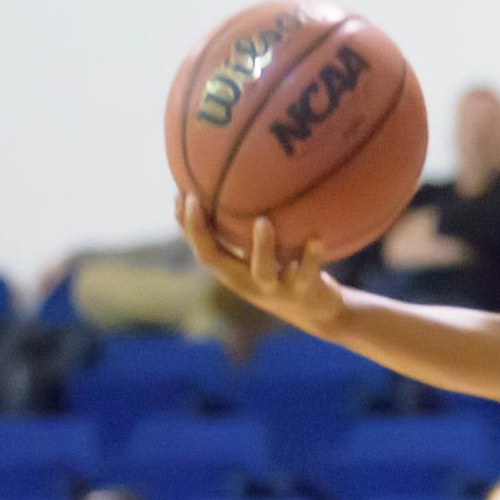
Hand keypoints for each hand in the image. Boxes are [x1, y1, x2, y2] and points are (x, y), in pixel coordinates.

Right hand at [177, 194, 346, 334]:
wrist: (320, 314)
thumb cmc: (285, 274)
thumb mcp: (261, 255)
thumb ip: (245, 230)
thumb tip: (233, 185)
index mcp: (232, 271)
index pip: (200, 247)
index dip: (186, 225)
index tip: (179, 194)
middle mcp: (247, 282)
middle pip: (214, 260)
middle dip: (200, 231)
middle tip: (195, 200)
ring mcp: (275, 290)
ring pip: (262, 271)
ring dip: (262, 246)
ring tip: (262, 221)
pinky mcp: (304, 293)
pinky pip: (307, 274)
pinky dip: (311, 257)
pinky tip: (316, 238)